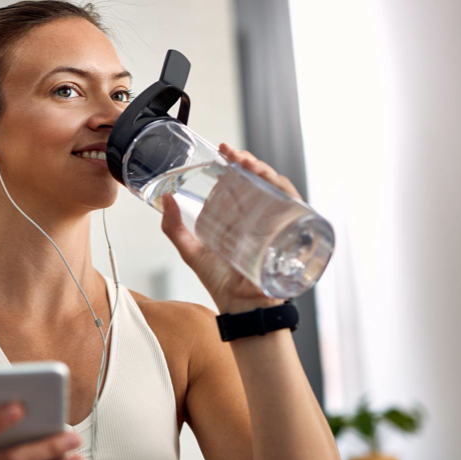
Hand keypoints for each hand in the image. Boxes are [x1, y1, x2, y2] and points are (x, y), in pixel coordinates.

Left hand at [159, 142, 305, 313]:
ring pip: (279, 189)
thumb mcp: (192, 251)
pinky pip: (297, 208)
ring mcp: (278, 226)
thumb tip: (163, 199)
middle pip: (263, 181)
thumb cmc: (221, 283)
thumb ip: (174, 228)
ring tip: (247, 163)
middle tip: (233, 154)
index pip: (245, 181)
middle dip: (250, 162)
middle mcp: (262, 218)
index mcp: (242, 217)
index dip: (237, 163)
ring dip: (266, 172)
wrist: (240, 309)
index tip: (223, 150)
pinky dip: (286, 192)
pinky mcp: (292, 236)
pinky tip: (271, 183)